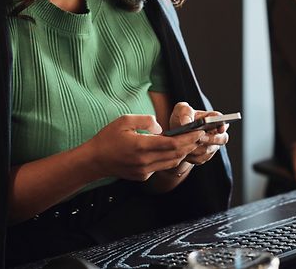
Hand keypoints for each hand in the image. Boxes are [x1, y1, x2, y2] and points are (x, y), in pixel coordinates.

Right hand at [85, 114, 201, 180]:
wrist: (95, 160)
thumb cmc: (108, 138)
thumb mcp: (124, 121)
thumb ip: (145, 121)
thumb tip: (160, 127)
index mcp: (141, 146)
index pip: (172, 144)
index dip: (188, 138)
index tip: (198, 131)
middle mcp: (145, 161)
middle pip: (175, 154)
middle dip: (190, 144)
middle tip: (200, 135)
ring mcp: (145, 171)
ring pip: (171, 162)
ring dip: (183, 152)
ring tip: (191, 142)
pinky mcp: (143, 176)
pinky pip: (161, 166)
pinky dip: (171, 158)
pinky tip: (175, 150)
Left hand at [169, 103, 228, 166]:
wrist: (175, 135)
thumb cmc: (181, 118)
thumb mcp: (181, 110)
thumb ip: (185, 113)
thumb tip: (186, 122)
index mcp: (212, 117)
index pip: (221, 119)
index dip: (223, 125)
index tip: (220, 129)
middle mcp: (216, 132)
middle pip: (222, 138)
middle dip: (211, 139)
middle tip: (200, 138)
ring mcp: (212, 145)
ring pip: (209, 150)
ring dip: (197, 148)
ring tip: (186, 145)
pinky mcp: (205, 156)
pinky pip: (200, 158)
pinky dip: (192, 156)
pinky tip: (184, 152)